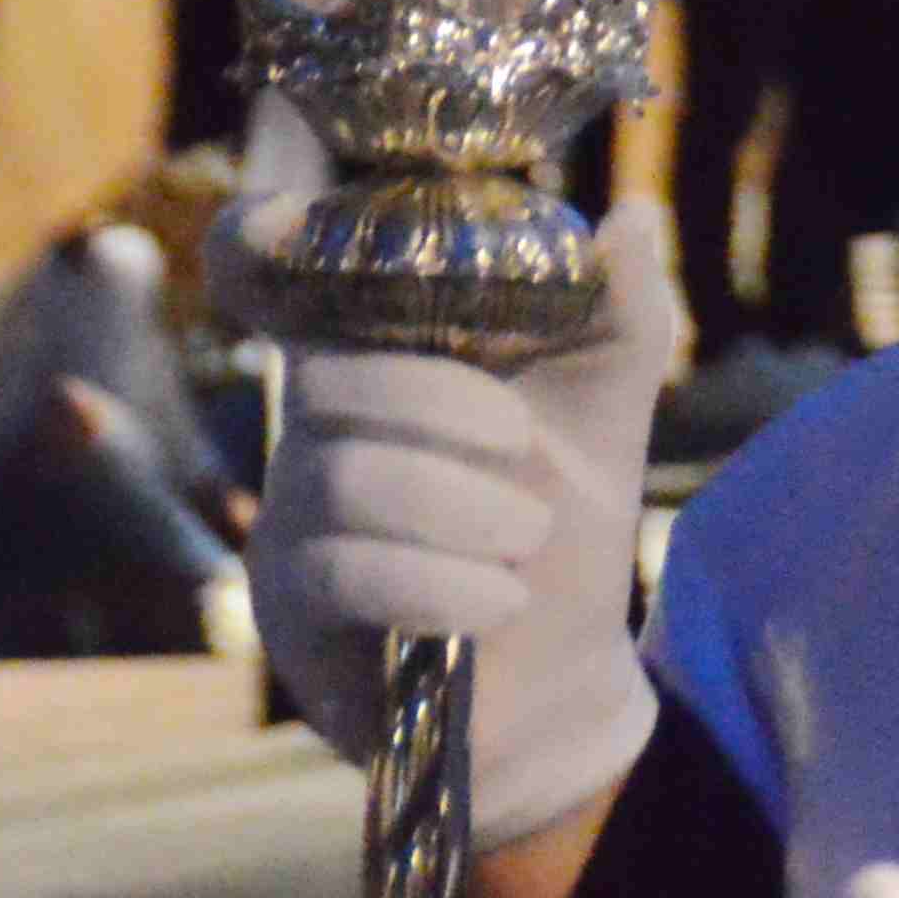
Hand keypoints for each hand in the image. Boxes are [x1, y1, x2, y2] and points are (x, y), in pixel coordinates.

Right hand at [239, 157, 681, 851]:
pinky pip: (342, 575)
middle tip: (525, 448)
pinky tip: (498, 600)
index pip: (268, 270)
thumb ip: (619, 315)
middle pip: (330, 380)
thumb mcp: (607, 415)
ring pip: (341, 482)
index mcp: (370, 355)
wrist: (562, 678)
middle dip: (442, 407)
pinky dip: (439, 582)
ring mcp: (290, 522)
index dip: (263, 237)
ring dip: (455, 505)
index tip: (290, 223)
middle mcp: (310, 428)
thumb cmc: (564, 526)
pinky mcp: (293, 615)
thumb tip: (635, 219)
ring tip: (528, 538)